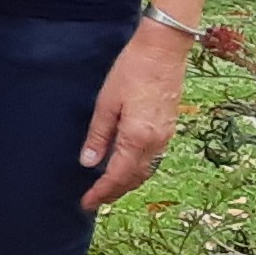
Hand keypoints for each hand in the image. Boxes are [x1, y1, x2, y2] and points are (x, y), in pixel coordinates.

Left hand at [80, 22, 189, 210]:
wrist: (164, 51)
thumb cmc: (131, 71)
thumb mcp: (106, 103)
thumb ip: (98, 136)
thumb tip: (88, 163)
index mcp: (138, 137)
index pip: (117, 176)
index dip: (101, 192)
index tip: (86, 203)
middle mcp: (156, 142)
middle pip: (133, 178)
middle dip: (113, 192)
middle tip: (94, 200)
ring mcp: (165, 136)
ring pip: (145, 170)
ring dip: (126, 183)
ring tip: (107, 189)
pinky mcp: (169, 128)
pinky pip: (153, 158)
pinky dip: (137, 169)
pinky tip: (125, 166)